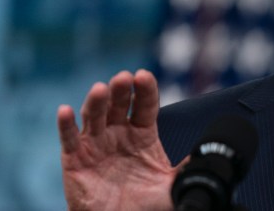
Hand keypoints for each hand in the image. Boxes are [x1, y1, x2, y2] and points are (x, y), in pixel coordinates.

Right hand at [57, 70, 179, 210]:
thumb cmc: (146, 207)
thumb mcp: (171, 186)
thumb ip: (187, 167)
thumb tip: (208, 153)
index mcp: (143, 134)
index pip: (145, 105)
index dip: (145, 90)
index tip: (144, 76)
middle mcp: (119, 134)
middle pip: (119, 105)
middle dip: (121, 90)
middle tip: (124, 78)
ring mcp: (96, 144)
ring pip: (94, 116)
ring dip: (96, 101)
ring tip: (100, 89)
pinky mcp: (75, 160)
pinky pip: (69, 140)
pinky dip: (65, 125)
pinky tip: (65, 110)